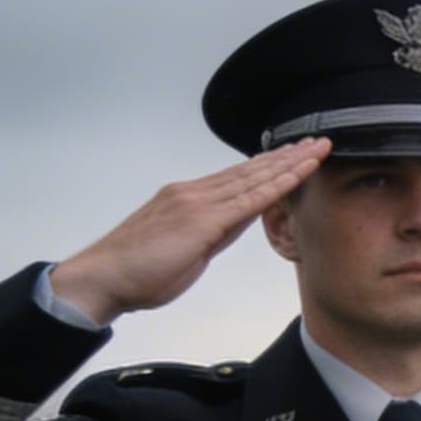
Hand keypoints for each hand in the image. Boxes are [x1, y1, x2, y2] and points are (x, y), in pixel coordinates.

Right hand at [48, 139, 329, 325]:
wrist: (103, 278)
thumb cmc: (138, 272)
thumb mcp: (187, 250)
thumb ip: (214, 232)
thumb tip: (238, 221)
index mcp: (189, 198)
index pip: (238, 178)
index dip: (269, 165)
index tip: (293, 154)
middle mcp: (195, 192)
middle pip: (251, 171)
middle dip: (286, 156)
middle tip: (316, 142)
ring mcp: (198, 202)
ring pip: (254, 178)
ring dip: (290, 164)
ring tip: (317, 150)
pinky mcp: (202, 220)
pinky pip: (248, 200)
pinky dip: (276, 185)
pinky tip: (297, 175)